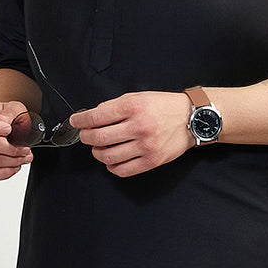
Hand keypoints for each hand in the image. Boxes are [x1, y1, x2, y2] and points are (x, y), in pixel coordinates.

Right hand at [0, 101, 33, 181]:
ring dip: (11, 162)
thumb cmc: (7, 117)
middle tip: (25, 149)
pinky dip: (4, 173)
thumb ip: (9, 114)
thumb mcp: (14, 109)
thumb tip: (3, 122)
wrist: (5, 126)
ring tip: (23, 158)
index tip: (9, 130)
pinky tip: (14, 167)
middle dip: (11, 149)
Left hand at [70, 91, 192, 176]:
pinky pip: (123, 170)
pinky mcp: (151, 161)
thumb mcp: (138, 97)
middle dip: (85, 137)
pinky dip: (111, 167)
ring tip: (99, 148)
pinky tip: (112, 160)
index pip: (96, 117)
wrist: (191, 118)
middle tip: (85, 135)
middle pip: (98, 138)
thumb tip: (92, 117)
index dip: (80, 121)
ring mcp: (145, 146)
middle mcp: (138, 127)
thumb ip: (114, 106)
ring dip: (97, 153)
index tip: (75, 121)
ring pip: (107, 156)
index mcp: (133, 107)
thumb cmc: (164, 106)